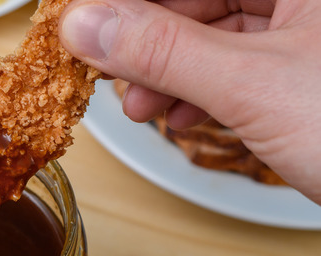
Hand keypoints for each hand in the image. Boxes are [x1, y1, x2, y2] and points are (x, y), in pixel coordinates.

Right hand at [58, 0, 320, 204]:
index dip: (130, 1)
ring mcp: (305, 32)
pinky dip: (197, 92)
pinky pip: (233, 67)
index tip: (84, 20)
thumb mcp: (251, 87)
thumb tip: (86, 23)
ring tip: (139, 107)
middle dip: (145, 39)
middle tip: (102, 68)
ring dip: (165, 73)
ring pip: (211, 35)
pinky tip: (177, 116)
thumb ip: (159, 50)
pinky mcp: (301, 71)